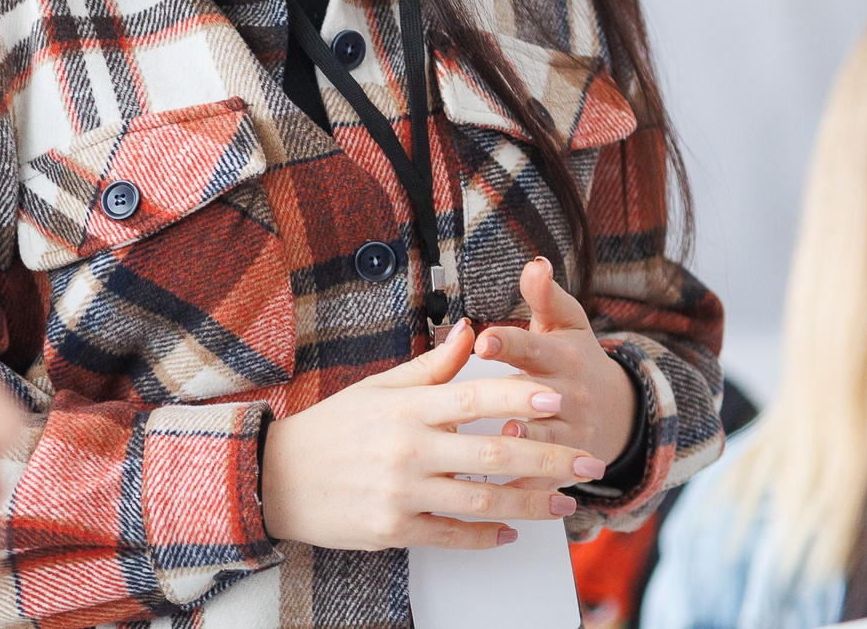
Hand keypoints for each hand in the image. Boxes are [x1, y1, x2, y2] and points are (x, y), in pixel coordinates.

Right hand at [260, 318, 605, 549]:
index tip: (557, 395)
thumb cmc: (332, 428)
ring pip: (484, 502)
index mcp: (406, 407)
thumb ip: (430, 366)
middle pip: (494, 453)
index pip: (473, 396)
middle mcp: (407, 448)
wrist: (279, 477)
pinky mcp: (395, 529)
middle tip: (588, 461)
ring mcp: (402, 492)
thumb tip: (469, 331)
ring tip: (564, 504)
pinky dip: (489, 535)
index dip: (519, 395)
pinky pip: (454, 535)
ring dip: (532, 504)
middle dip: (549, 458)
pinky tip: (512, 530)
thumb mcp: (377, 387)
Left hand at [475, 257, 637, 486]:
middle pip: (542, 395)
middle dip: (519, 396)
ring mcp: (574, 432)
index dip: (508, 343)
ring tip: (506, 438)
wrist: (615, 408)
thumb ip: (545, 296)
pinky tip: (503, 488)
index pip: (533, 347)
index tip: (482, 339)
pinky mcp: (571, 463)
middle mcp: (570, 395)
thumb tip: (535, 262)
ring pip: (550, 438)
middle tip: (494, 400)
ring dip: (531, 440)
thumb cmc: (572, 358)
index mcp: (563, 357)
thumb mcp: (565, 323)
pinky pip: (549, 475)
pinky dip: (530, 484)